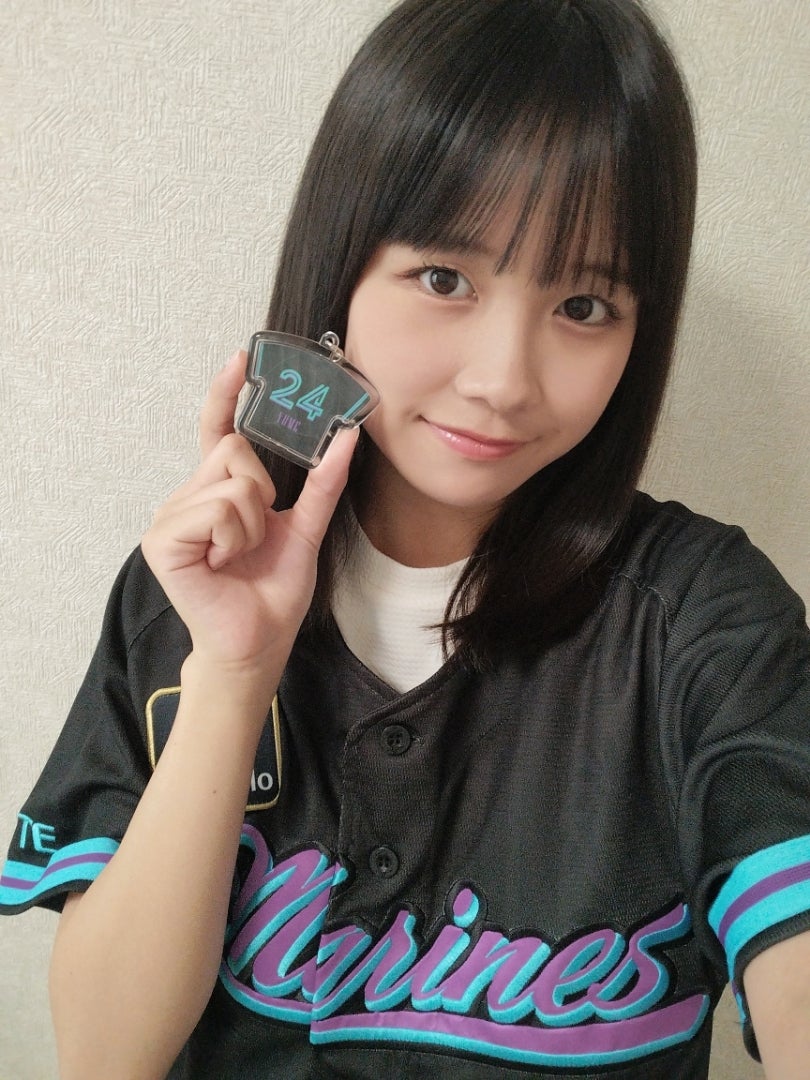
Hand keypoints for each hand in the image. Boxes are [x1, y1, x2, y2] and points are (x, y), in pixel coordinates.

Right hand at [141, 350, 357, 676]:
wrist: (258, 641)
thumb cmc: (272, 590)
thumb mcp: (306, 529)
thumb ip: (322, 484)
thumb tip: (345, 436)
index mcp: (217, 490)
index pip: (219, 431)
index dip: (226, 393)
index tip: (242, 356)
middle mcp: (188, 495)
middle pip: (236, 451)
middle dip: (263, 493)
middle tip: (256, 535)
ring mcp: (170, 516)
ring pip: (232, 483)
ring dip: (252, 524)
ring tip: (238, 555)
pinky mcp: (163, 540)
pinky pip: (218, 510)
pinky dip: (234, 538)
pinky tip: (222, 563)